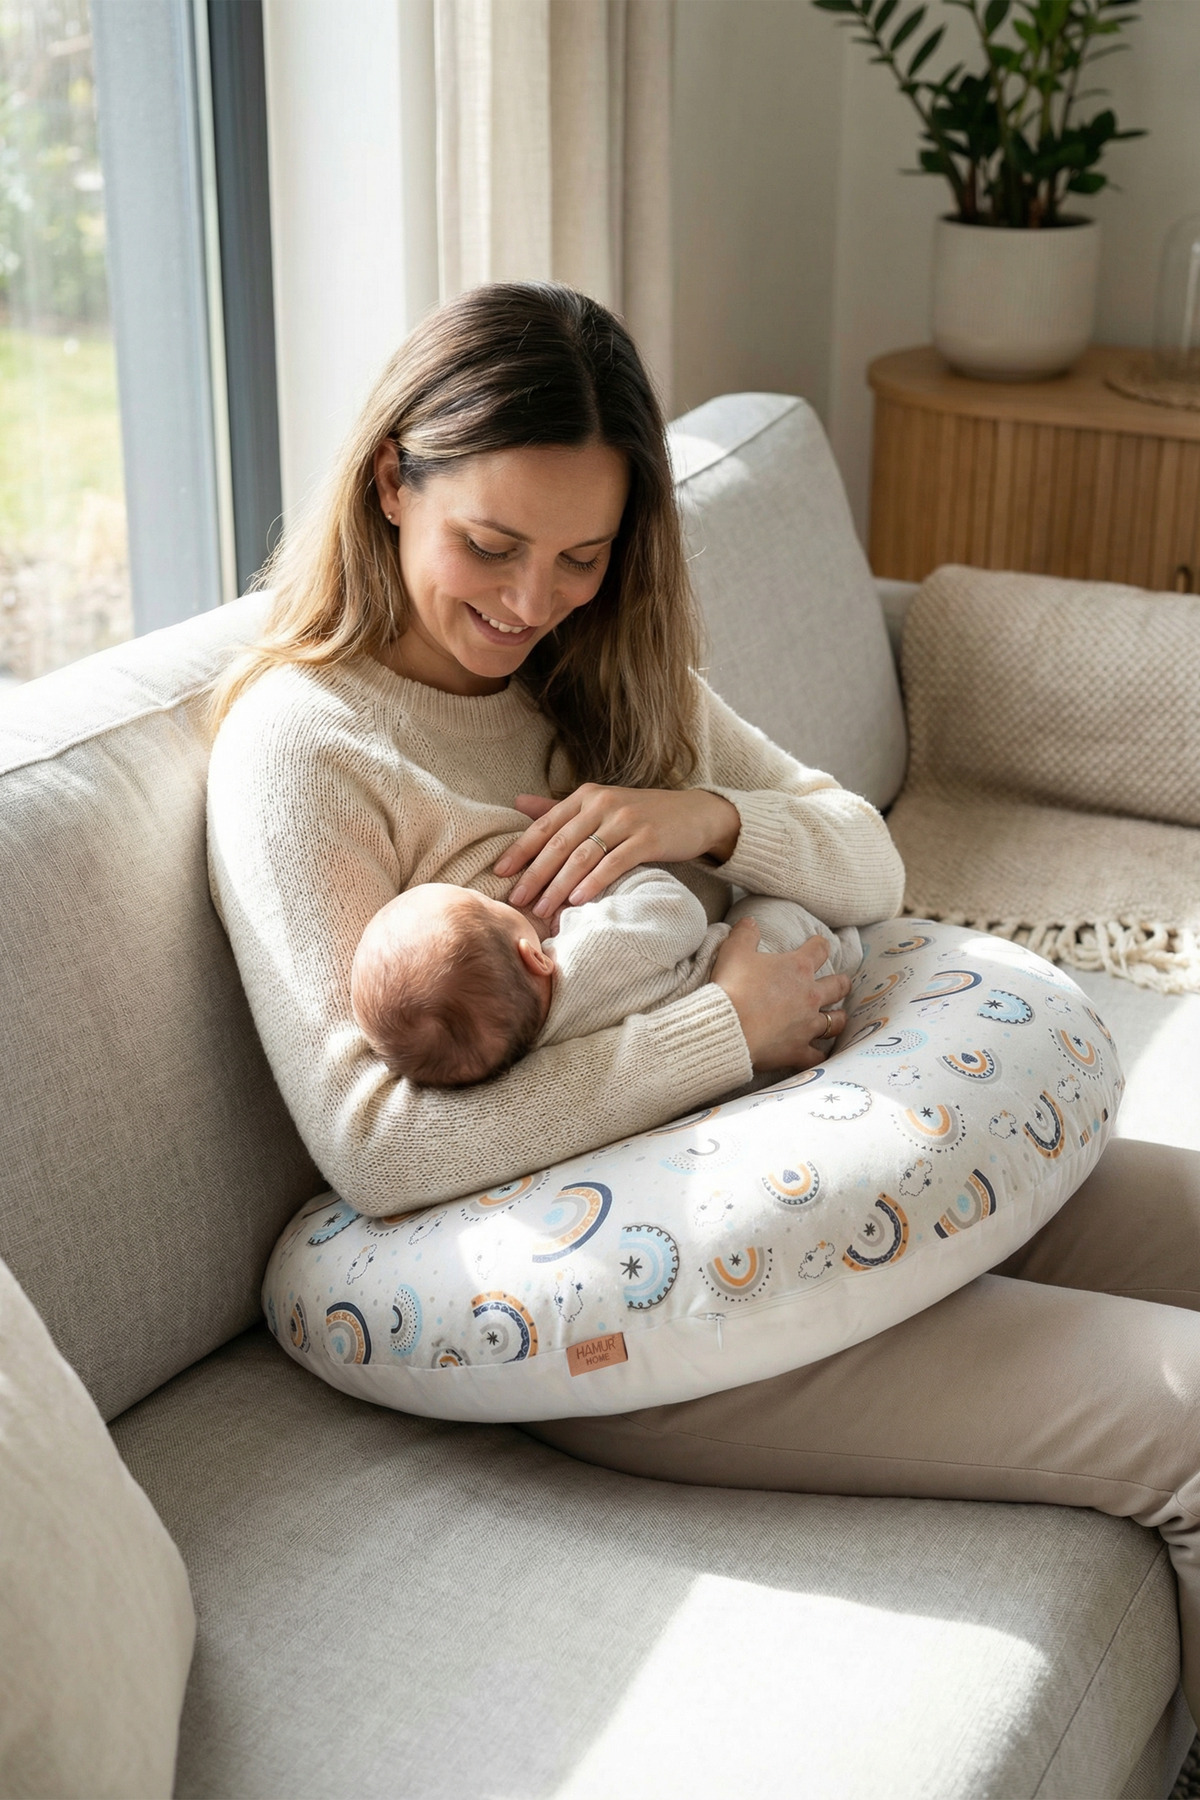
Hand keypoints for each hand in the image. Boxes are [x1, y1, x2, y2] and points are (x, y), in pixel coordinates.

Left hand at [494, 783, 740, 919]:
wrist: (695, 814)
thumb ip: (560, 809)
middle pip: (559, 843)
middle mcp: (602, 804)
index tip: (499, 873)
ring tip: (543, 910)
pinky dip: (593, 882)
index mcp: (586, 796)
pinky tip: (578, 899)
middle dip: (535, 874)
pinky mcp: (647, 837)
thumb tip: (518, 803)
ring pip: (583, 856)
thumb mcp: (601, 807)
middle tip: (517, 901)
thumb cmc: (642, 815)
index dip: (520, 849)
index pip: (544, 825)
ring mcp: (625, 820)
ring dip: (559, 885)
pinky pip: (613, 862)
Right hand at [711, 921, 849, 1071]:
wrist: (728, 1026)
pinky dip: (818, 1055)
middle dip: (841, 983)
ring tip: (838, 1017)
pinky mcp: (798, 1050)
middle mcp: (810, 995)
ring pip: (836, 1021)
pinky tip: (818, 1055)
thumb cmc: (732, 986)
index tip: (819, 944)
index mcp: (797, 967)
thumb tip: (750, 922)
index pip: (818, 950)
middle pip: (838, 986)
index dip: (820, 945)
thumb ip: (745, 934)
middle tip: (842, 983)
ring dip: (838, 1018)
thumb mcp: (734, 951)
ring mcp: (807, 1024)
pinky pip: (817, 1056)